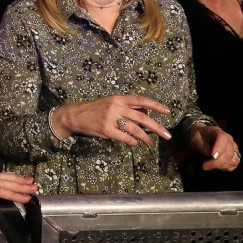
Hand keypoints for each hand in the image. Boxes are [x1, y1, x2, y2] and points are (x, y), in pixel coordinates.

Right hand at [56, 96, 172, 146]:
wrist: (75, 115)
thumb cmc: (95, 109)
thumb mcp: (111, 103)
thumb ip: (127, 107)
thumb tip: (146, 111)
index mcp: (118, 98)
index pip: (141, 100)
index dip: (155, 105)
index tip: (168, 111)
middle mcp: (116, 107)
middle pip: (142, 117)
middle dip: (157, 127)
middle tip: (167, 134)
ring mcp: (111, 118)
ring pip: (135, 129)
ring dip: (145, 138)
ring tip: (150, 143)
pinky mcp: (106, 130)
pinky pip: (124, 137)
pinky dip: (132, 142)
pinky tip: (135, 143)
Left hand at [189, 123, 241, 171]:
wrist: (202, 137)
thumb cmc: (199, 137)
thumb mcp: (196, 139)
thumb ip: (203, 147)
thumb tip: (211, 155)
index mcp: (218, 132)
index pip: (223, 138)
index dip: (219, 148)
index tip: (212, 156)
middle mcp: (229, 139)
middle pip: (228, 153)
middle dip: (216, 162)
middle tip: (204, 165)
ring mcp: (234, 148)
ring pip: (233, 160)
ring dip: (220, 166)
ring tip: (209, 164)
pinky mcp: (235, 156)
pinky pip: (233, 165)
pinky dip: (224, 168)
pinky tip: (216, 166)